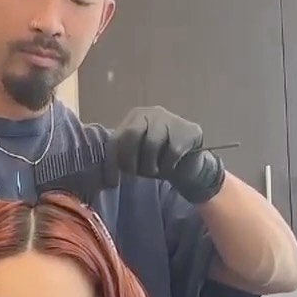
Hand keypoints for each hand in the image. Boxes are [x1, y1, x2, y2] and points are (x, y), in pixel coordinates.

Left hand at [110, 105, 224, 203]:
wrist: (190, 163)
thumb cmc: (158, 159)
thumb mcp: (136, 158)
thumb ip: (122, 158)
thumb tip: (106, 179)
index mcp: (134, 118)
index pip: (116, 138)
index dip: (111, 162)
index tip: (112, 183)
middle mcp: (151, 113)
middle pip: (131, 134)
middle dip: (130, 160)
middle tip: (136, 174)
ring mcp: (171, 119)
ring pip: (152, 144)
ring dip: (151, 166)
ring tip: (156, 171)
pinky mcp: (189, 130)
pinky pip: (172, 152)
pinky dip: (168, 166)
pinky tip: (171, 168)